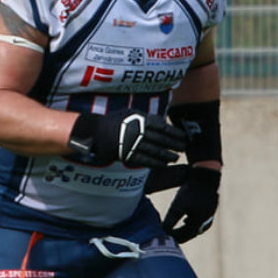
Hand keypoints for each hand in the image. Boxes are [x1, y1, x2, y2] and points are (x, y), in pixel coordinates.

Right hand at [68, 108, 185, 167]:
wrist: (95, 132)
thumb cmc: (114, 122)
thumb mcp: (130, 113)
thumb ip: (146, 118)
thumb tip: (162, 122)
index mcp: (140, 120)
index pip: (163, 127)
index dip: (175, 133)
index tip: (183, 137)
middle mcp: (138, 131)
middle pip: (161, 139)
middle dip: (174, 144)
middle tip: (183, 148)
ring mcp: (132, 144)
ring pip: (155, 151)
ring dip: (167, 155)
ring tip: (175, 157)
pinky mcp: (127, 155)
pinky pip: (145, 160)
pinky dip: (156, 163)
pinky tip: (163, 164)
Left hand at [162, 166, 220, 242]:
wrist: (205, 178)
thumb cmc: (191, 192)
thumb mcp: (177, 207)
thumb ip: (170, 220)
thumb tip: (162, 231)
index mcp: (199, 224)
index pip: (183, 237)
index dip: (172, 238)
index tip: (162, 237)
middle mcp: (206, 223)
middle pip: (189, 234)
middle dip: (178, 234)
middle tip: (166, 235)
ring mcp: (209, 216)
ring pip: (194, 227)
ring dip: (184, 229)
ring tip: (173, 230)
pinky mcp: (209, 210)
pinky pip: (199, 221)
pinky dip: (190, 223)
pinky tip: (185, 221)